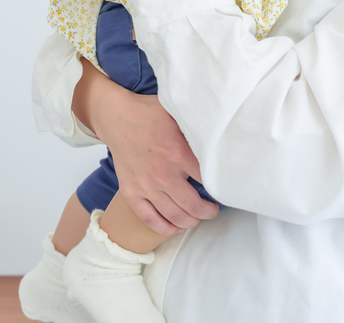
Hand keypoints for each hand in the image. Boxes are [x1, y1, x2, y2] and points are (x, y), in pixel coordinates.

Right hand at [83, 65, 220, 234]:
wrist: (118, 118)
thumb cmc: (152, 115)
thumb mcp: (180, 116)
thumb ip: (198, 131)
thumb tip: (222, 136)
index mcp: (178, 154)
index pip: (208, 181)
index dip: (220, 188)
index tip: (225, 190)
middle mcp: (163, 174)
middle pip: (194, 207)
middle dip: (209, 212)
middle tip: (213, 209)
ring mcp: (146, 186)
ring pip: (175, 217)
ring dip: (191, 221)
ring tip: (198, 217)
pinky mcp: (132, 193)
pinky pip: (150, 219)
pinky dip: (166, 228)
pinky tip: (177, 226)